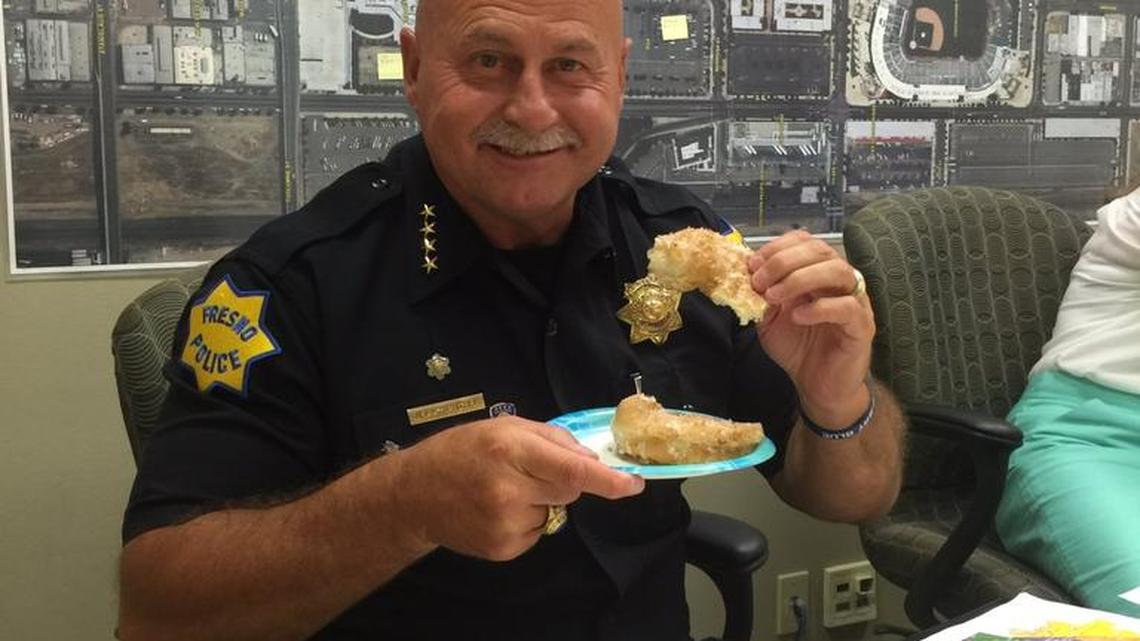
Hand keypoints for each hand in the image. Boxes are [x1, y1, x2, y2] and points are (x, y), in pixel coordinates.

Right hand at [389, 416, 644, 560]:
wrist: (413, 495)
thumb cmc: (461, 451)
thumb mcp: (503, 426)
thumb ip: (552, 438)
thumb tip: (592, 460)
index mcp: (510, 451)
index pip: (573, 471)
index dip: (609, 480)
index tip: (634, 484)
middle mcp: (509, 489)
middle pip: (569, 490)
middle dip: (560, 480)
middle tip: (527, 470)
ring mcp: (505, 523)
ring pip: (554, 512)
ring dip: (540, 501)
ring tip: (501, 491)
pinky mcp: (503, 548)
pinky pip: (537, 532)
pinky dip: (526, 521)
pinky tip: (496, 510)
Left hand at [748, 230, 874, 426]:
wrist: (817, 386)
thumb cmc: (798, 349)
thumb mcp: (769, 318)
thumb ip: (760, 296)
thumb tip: (744, 274)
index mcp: (818, 273)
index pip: (805, 242)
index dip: (777, 247)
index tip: (752, 264)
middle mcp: (839, 281)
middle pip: (820, 251)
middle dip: (784, 261)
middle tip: (759, 280)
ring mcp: (855, 301)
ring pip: (838, 271)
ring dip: (800, 278)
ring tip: (774, 296)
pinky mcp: (862, 326)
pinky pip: (847, 307)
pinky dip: (820, 308)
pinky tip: (797, 316)